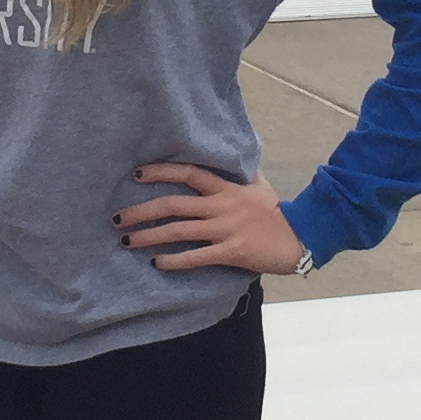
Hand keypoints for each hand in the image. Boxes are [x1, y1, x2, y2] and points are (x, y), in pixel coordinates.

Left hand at [114, 162, 308, 274]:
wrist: (302, 235)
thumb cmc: (277, 212)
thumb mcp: (259, 185)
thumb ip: (241, 173)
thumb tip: (235, 157)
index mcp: (226, 188)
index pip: (188, 173)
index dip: (161, 172)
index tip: (137, 174)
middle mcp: (221, 206)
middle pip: (174, 204)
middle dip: (142, 210)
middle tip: (118, 218)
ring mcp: (225, 229)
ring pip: (179, 230)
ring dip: (150, 236)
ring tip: (128, 240)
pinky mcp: (231, 251)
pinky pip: (197, 256)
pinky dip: (175, 260)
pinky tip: (157, 262)